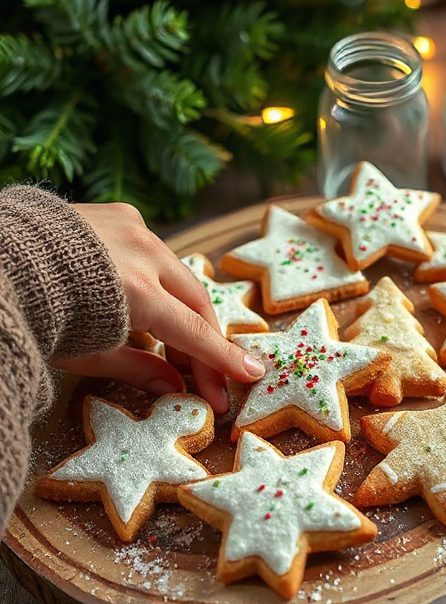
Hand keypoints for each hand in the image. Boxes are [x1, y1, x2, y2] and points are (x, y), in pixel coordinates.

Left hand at [56, 202, 264, 412]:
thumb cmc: (35, 316)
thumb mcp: (85, 354)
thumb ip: (138, 368)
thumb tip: (178, 390)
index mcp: (134, 294)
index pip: (194, 334)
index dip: (223, 359)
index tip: (252, 375)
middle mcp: (143, 254)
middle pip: (197, 302)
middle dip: (207, 341)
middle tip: (210, 379)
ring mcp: (134, 228)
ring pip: (179, 273)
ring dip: (183, 309)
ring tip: (177, 348)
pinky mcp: (121, 213)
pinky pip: (154, 248)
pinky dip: (158, 277)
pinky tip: (146, 301)